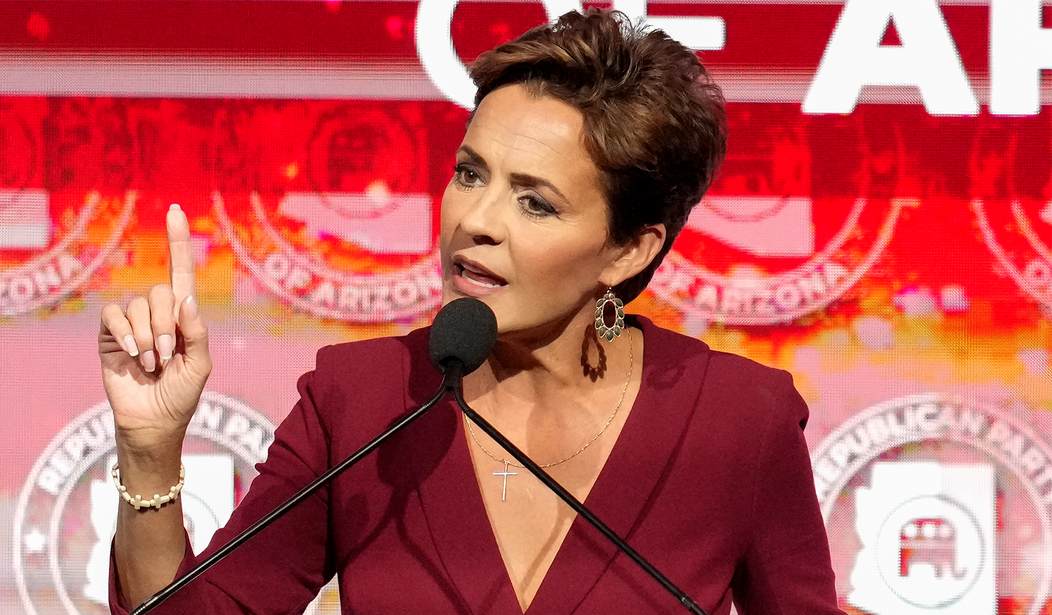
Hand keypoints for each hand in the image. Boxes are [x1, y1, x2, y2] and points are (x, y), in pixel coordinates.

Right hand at [99, 203, 211, 452]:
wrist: (154, 421)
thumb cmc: (182, 394)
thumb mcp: (201, 364)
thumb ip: (197, 331)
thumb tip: (185, 298)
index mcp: (183, 315)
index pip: (180, 270)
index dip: (177, 241)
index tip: (176, 209)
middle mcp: (157, 313)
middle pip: (161, 292)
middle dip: (167, 326)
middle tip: (167, 356)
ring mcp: (132, 323)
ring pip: (139, 305)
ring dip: (148, 337)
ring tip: (152, 364)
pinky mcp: (109, 334)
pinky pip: (114, 316)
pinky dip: (125, 333)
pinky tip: (132, 354)